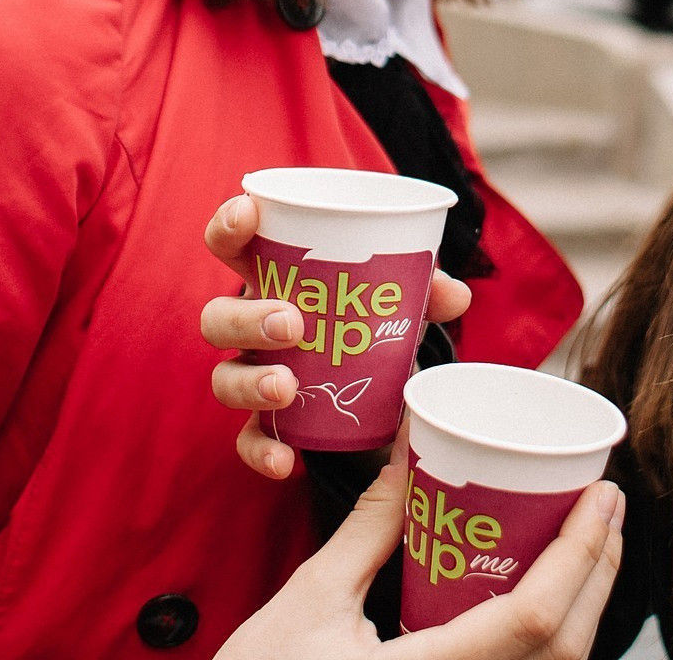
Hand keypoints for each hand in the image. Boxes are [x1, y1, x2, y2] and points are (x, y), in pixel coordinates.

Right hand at [202, 193, 473, 478]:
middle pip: (217, 318)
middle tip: (292, 322)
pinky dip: (263, 451)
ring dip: (251, 382)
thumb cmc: (367, 319)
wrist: (372, 384)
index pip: (232, 245)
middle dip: (246, 317)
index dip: (228, 225)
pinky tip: (287, 461)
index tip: (248, 212)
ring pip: (223, 378)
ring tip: (287, 388)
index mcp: (273, 279)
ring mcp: (251, 376)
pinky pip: (248, 440)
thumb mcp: (393, 299)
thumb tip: (454, 294)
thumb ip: (422, 289)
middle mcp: (250, 327)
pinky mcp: (265, 425)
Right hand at [215, 461, 623, 659]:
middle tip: (604, 501)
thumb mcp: (309, 602)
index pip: (536, 620)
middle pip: (567, 648)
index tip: (602, 493)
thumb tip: (408, 456)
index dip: (581, 554)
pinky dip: (554, 632)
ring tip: (583, 537)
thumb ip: (367, 530)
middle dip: (598, 568)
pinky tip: (546, 589)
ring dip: (584, 599)